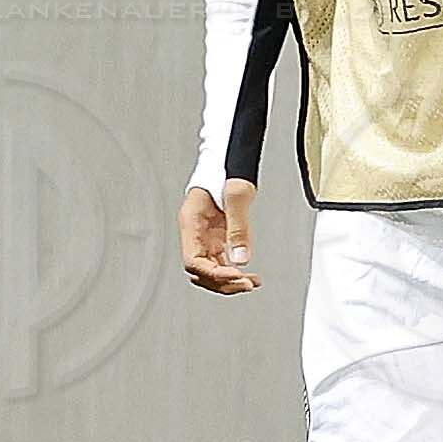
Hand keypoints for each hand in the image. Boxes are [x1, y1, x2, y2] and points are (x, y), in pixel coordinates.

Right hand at [180, 179, 258, 293]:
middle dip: (222, 282)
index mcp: (191, 221)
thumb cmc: (228, 168)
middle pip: (200, 270)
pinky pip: (221, 260)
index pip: (193, 260)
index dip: (213, 273)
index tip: (235, 276)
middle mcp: (194, 231)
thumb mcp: (237, 195)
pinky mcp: (216, 235)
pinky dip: (233, 270)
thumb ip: (238, 228)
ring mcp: (205, 235)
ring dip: (229, 280)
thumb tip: (240, 259)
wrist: (231, 157)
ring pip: (210, 269)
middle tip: (246, 284)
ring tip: (251, 283)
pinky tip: (248, 273)